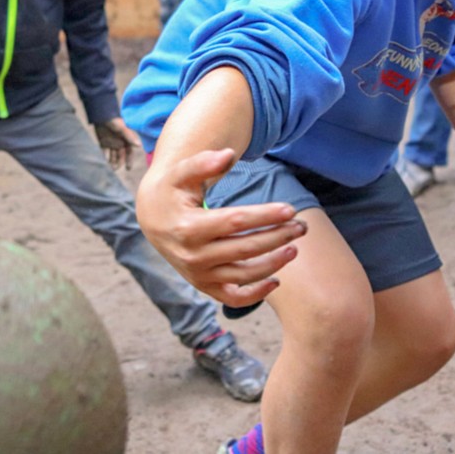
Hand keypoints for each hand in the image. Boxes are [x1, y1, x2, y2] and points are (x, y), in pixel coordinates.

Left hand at [94, 117, 141, 169]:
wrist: (102, 116)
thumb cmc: (114, 121)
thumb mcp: (122, 129)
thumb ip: (130, 137)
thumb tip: (139, 146)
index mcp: (126, 140)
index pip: (129, 152)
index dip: (129, 160)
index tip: (128, 168)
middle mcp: (120, 143)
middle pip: (121, 155)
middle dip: (119, 162)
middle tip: (115, 169)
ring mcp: (112, 143)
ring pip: (113, 155)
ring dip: (112, 161)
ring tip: (111, 167)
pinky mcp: (104, 143)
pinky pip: (105, 152)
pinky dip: (105, 156)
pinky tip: (105, 160)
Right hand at [136, 148, 305, 306]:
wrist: (152, 219)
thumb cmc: (172, 191)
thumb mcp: (181, 173)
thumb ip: (203, 162)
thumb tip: (229, 154)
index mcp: (189, 227)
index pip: (235, 223)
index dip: (264, 216)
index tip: (290, 209)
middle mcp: (193, 256)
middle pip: (244, 249)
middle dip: (277, 237)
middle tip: (302, 226)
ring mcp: (198, 275)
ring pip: (242, 275)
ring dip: (273, 264)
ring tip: (294, 249)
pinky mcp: (203, 285)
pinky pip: (232, 298)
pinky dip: (255, 295)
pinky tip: (276, 281)